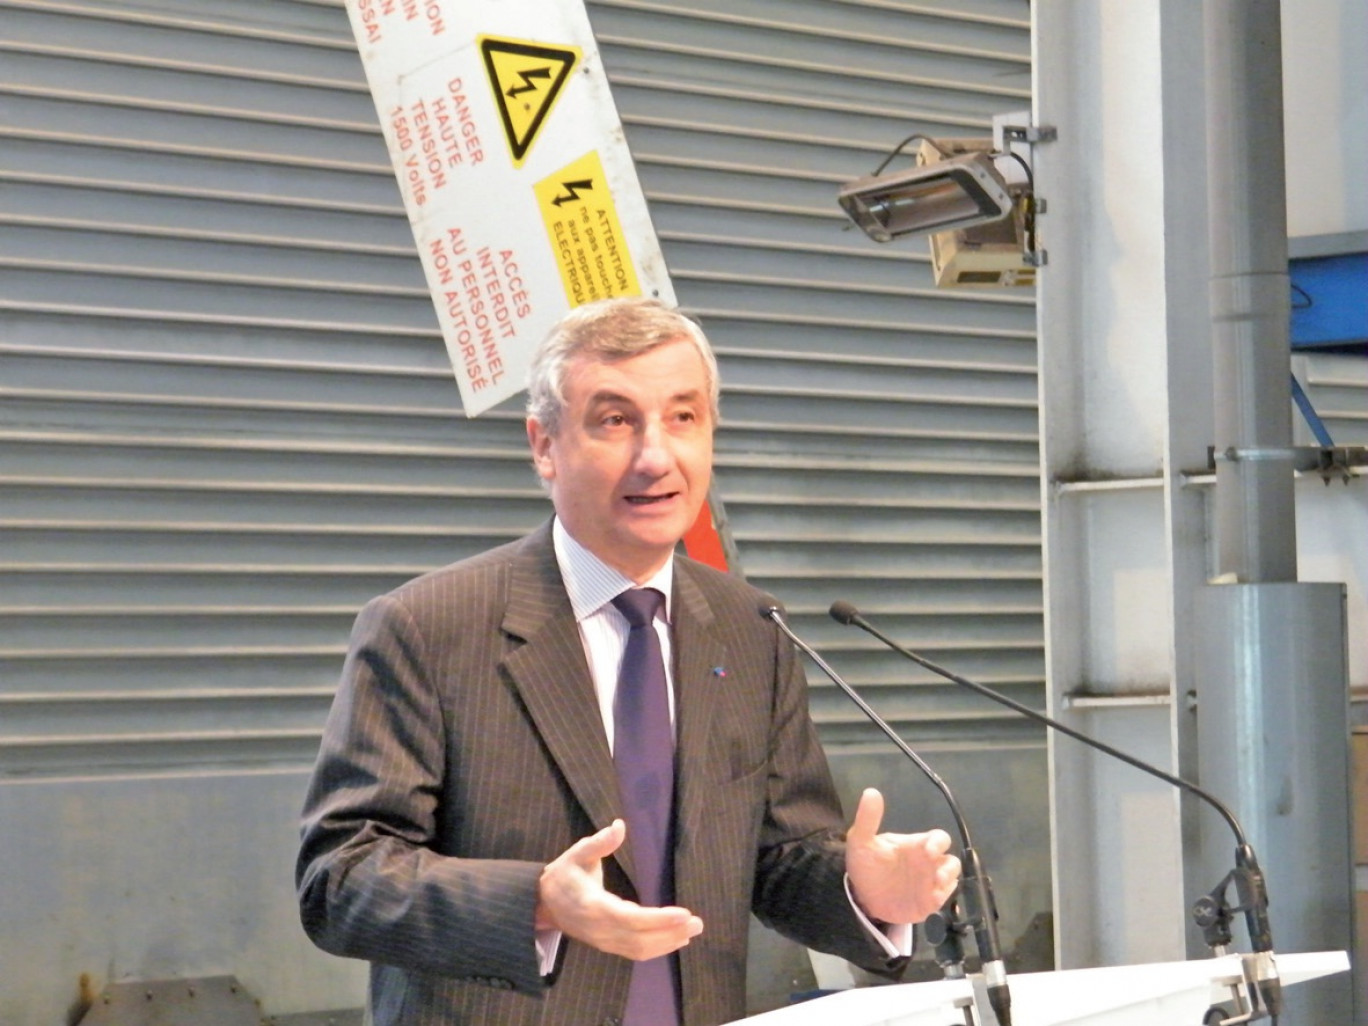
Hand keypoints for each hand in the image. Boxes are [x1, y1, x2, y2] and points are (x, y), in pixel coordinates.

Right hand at [536, 819, 703, 960]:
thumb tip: (619, 826)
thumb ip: (598, 843)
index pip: (630, 919)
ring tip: (692, 930)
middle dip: (670, 932)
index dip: (658, 919)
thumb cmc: (564, 875)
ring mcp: (604, 941)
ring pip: (640, 949)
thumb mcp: (576, 854)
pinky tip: (676, 939)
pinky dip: (658, 948)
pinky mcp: (608, 945)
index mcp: (593, 906)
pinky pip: (635, 951)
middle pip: (640, 938)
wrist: (544, 903)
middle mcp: (600, 929)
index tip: (683, 913)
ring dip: (668, 942)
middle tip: (697, 922)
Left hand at [845, 788, 960, 924]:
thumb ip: (868, 818)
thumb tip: (871, 791)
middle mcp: (927, 863)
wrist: (861, 895)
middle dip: (949, 868)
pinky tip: (928, 900)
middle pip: (952, 861)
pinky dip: (940, 898)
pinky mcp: (927, 902)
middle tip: (937, 876)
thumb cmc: (866, 864)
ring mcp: (929, 883)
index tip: (929, 850)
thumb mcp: (861, 841)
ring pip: (951, 879)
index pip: (939, 838)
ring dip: (947, 882)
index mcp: (916, 845)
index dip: (938, 842)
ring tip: (934, 887)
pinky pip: (942, 899)